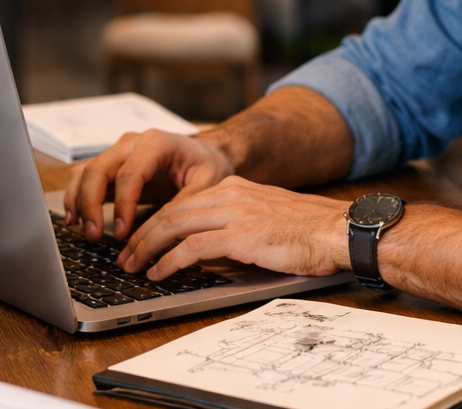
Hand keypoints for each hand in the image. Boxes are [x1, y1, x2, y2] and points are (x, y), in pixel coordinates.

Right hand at [63, 129, 234, 240]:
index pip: (130, 173)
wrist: (206, 154)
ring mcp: (119, 152)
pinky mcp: (112, 165)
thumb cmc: (208, 166)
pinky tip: (77, 220)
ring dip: (79, 200)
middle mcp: (132, 142)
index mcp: (157, 142)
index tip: (122, 233)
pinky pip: (85, 177)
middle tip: (94, 235)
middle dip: (91, 203)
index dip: (123, 204)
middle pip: (99, 168)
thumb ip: (186, 203)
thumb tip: (162, 232)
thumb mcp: (208, 182)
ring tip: (83, 230)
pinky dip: (77, 196)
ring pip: (85, 170)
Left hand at [118, 175, 350, 279]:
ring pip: (174, 226)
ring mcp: (234, 212)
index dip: (156, 221)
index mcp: (235, 187)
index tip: (141, 238)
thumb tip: (209, 249)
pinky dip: (169, 261)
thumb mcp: (265, 217)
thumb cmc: (308, 230)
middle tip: (125, 255)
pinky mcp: (240, 235)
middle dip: (143, 234)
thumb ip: (236, 224)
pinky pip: (192, 248)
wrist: (336, 230)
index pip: (183, 202)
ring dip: (148, 248)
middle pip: (172, 211)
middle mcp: (230, 193)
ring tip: (132, 266)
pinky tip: (159, 273)